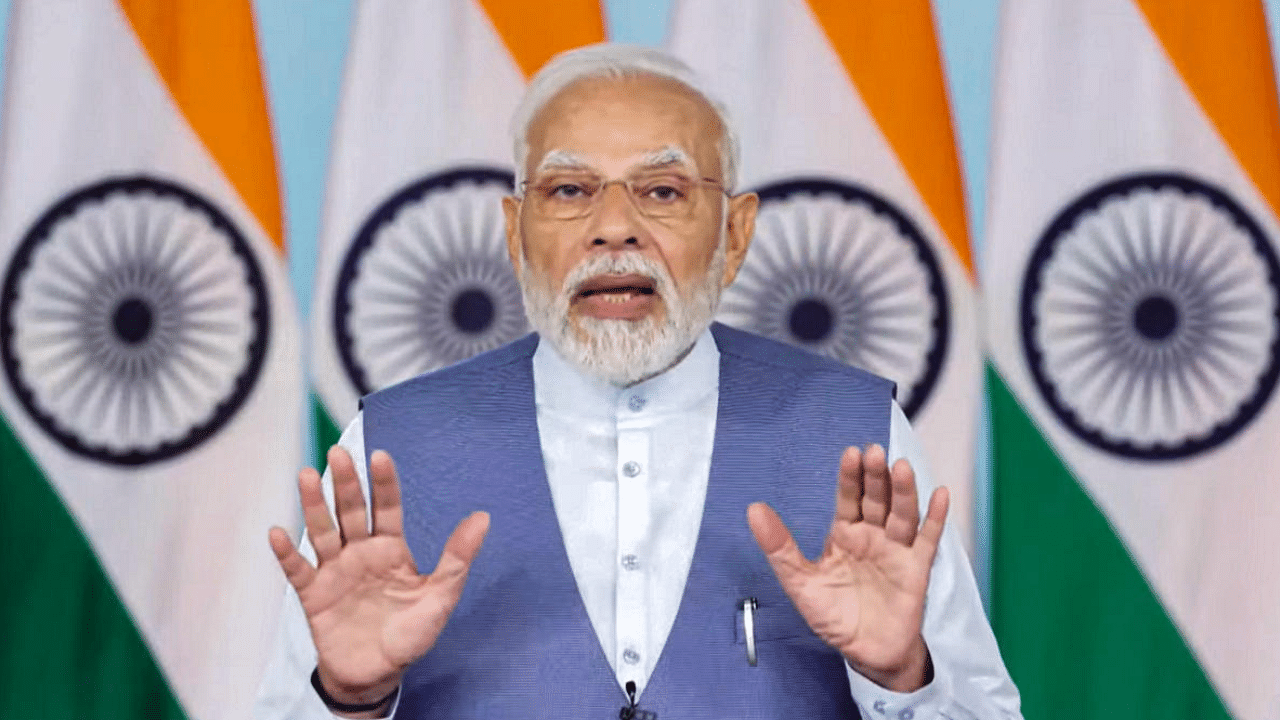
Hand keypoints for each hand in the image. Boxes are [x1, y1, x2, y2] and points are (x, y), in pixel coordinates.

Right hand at [268, 447, 488, 714]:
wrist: (377, 674)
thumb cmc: (411, 635)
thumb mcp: (441, 596)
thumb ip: (457, 557)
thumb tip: (483, 517)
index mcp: (391, 548)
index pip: (387, 508)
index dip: (384, 484)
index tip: (380, 456)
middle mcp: (360, 552)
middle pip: (351, 511)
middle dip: (346, 483)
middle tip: (339, 454)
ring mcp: (335, 571)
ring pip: (322, 531)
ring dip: (314, 505)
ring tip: (308, 476)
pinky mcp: (313, 594)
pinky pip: (297, 570)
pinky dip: (287, 552)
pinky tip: (278, 532)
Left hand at [747, 444, 946, 691]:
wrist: (866, 653)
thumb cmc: (834, 616)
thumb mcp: (800, 582)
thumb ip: (779, 547)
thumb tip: (753, 510)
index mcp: (844, 534)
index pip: (848, 498)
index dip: (849, 477)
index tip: (850, 453)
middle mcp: (872, 536)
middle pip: (876, 500)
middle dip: (876, 476)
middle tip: (874, 452)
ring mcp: (896, 550)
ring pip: (902, 514)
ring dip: (904, 491)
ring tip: (901, 467)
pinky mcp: (916, 569)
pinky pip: (928, 540)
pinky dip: (936, 518)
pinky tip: (940, 495)